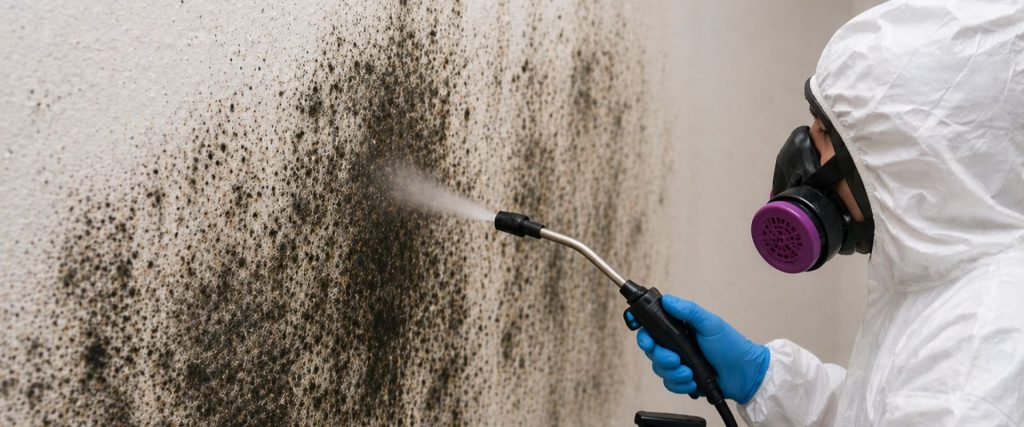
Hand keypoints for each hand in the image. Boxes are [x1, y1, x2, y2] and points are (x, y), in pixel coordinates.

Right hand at [636, 295, 769, 403]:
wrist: (745, 374)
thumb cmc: (731, 345)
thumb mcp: (710, 323)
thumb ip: (688, 310)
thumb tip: (667, 299)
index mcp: (679, 328)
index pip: (651, 328)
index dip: (643, 332)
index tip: (644, 337)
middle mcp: (676, 345)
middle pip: (652, 350)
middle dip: (660, 356)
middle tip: (675, 359)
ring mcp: (679, 363)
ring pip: (659, 369)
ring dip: (673, 373)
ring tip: (689, 373)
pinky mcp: (684, 379)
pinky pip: (670, 384)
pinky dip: (680, 384)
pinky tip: (692, 382)